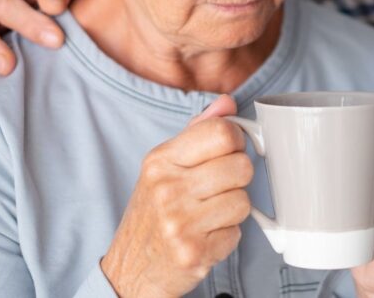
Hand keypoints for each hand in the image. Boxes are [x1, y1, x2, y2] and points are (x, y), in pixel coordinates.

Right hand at [101, 95, 252, 297]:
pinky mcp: (194, 252)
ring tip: (209, 214)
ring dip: (233, 210)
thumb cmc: (152, 213)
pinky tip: (205, 236)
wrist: (129, 270)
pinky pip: (237, 233)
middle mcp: (167, 189)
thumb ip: (198, 132)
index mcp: (160, 160)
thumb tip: (228, 103)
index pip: (222, 132)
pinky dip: (227, 236)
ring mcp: (180, 223)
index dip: (235, 140)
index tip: (228, 151)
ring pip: (244, 201)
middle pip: (241, 166)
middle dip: (237, 178)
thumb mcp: (164, 166)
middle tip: (217, 188)